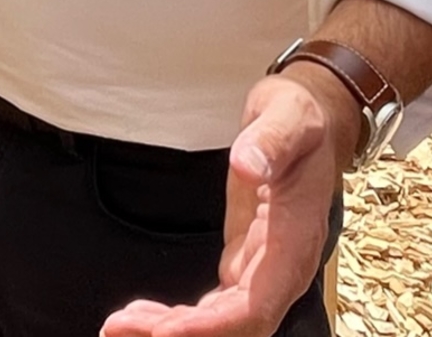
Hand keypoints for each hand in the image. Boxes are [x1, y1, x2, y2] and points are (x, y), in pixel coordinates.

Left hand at [101, 70, 347, 336]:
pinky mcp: (246, 262)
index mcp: (296, 240)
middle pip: (238, 325)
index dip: (214, 326)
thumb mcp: (287, 116)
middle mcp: (283, 266)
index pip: (257, 304)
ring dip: (174, 328)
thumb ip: (269, 141)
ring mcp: (264, 268)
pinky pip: (217, 305)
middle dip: (184, 332)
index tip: (167, 332)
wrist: (310, 119)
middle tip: (121, 327)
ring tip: (120, 326)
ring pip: (225, 320)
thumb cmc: (300, 118)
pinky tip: (145, 316)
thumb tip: (247, 164)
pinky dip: (182, 317)